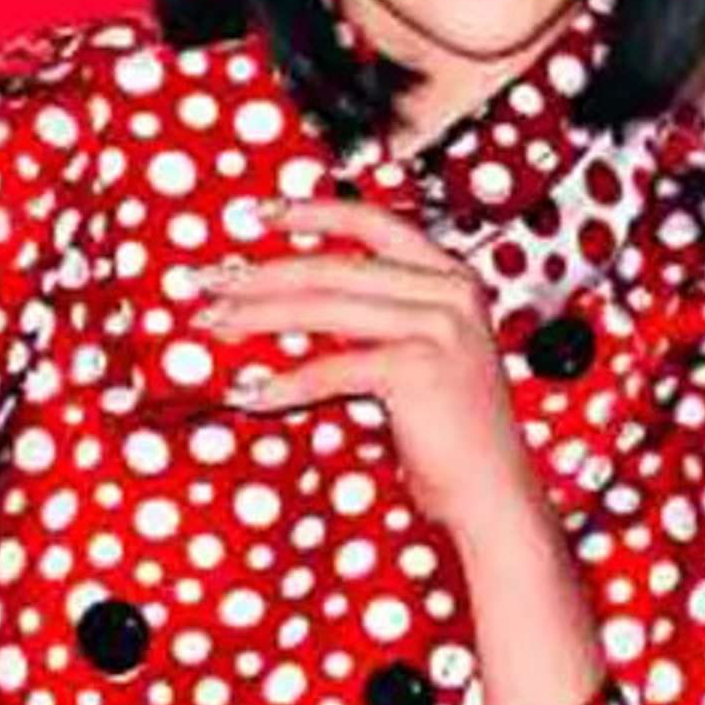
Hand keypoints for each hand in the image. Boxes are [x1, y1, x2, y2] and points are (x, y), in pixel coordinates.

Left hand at [184, 194, 537, 541]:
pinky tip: (252, 392)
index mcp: (451, 278)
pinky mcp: (420, 370)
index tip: (259, 213)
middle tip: (209, 281)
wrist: (496, 493)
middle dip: (261, 273)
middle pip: (334, 267)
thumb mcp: (424, 356)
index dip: (311, 212)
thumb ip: (382, 319)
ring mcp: (438, 328)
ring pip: (326, 309)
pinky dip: (286, 383)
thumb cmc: (455, 437)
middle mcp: (449, 292)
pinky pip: (333, 369)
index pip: (372, 222)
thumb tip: (300, 302)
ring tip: (215, 322)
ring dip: (259, 315)